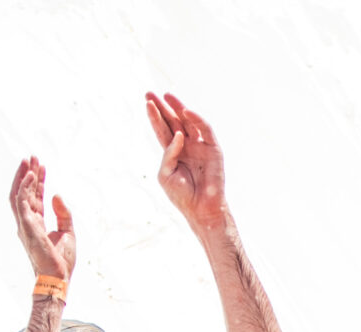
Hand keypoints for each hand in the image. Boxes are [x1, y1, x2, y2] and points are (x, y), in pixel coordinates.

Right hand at [9, 156, 74, 278]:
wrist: (58, 277)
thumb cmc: (61, 261)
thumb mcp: (68, 232)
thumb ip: (63, 214)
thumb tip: (56, 194)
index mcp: (37, 223)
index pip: (35, 197)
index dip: (38, 180)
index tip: (41, 165)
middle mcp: (28, 222)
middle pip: (24, 192)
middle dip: (27, 173)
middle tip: (31, 157)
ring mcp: (25, 224)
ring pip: (19, 194)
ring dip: (23, 176)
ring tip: (29, 160)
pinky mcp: (26, 226)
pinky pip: (21, 202)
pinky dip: (24, 187)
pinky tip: (30, 175)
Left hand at [147, 91, 227, 229]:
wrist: (200, 209)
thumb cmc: (181, 195)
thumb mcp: (166, 174)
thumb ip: (168, 154)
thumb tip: (177, 135)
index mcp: (174, 152)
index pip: (162, 130)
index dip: (155, 116)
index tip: (146, 102)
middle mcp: (187, 146)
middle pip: (173, 121)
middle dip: (162, 107)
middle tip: (149, 93)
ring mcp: (200, 146)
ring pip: (188, 122)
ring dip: (178, 107)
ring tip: (167, 96)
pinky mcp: (213, 148)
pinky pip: (205, 129)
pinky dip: (196, 120)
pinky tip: (185, 112)